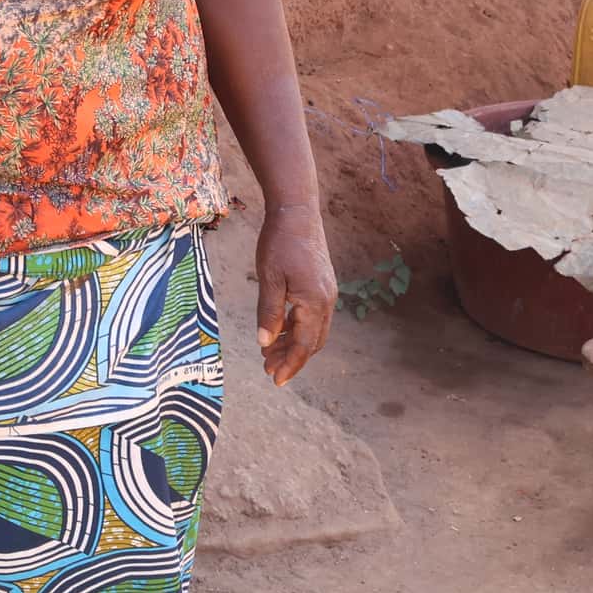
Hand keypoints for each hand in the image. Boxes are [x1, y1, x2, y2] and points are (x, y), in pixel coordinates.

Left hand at [254, 204, 335, 386]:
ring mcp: (326, 293)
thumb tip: (265, 342)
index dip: (290, 365)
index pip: (304, 345)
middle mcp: (326, 302)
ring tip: (270, 352)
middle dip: (291, 358)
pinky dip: (297, 327)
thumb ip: (268, 312)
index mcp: (314, 303)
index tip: (275, 380)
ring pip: (313, 330)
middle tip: (268, 368)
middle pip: (311, 342)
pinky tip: (279, 329)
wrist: (297, 211)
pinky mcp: (322, 284)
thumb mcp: (269, 278)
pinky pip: (312, 316)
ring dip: (293, 343)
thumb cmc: (279, 243)